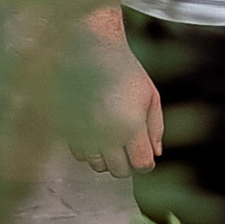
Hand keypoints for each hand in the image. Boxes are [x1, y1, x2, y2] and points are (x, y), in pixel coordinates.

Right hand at [73, 9, 161, 173]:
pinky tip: (95, 132)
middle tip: (128, 147)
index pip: (141, 165)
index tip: (144, 153)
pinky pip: (80, 154)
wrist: (91, 52)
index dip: (145, 162)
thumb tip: (155, 153)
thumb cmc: (125, 71)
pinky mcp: (68, 130)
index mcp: (130, 127)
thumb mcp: (150, 96)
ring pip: (97, 165)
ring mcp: (85, 134)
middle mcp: (106, 135)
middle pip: (118, 171)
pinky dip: (89, 149)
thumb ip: (156, 127)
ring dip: (106, 157)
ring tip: (111, 137)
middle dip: (127, 163)